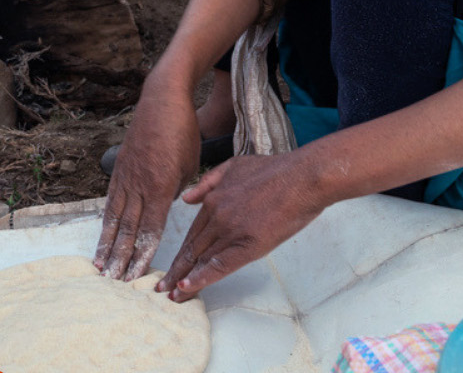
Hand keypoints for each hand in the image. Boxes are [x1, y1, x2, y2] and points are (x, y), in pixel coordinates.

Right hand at [93, 82, 199, 279]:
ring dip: (106, 244)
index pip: (151, 228)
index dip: (142, 254)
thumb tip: (169, 206)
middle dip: (120, 257)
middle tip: (113, 281)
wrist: (163, 100)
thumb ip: (179, 191)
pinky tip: (101, 235)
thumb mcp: (191, 165)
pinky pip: (110, 200)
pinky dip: (105, 221)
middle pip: (128, 228)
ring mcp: (126, 176)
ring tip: (100, 266)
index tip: (136, 275)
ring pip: (114, 217)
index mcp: (161, 185)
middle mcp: (139, 184)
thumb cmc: (184, 132)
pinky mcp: (119, 169)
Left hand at [156, 150, 329, 301]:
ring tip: (171, 295)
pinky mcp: (247, 245)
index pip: (192, 233)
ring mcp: (230, 231)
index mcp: (213, 200)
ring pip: (201, 260)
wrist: (302, 177)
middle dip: (175, 271)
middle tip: (160, 287)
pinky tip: (187, 288)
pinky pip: (219, 266)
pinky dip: (201, 278)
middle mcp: (216, 216)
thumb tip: (187, 198)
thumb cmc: (275, 171)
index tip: (171, 267)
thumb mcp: (234, 166)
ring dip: (184, 279)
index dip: (181, 253)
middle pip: (191, 249)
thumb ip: (208, 181)